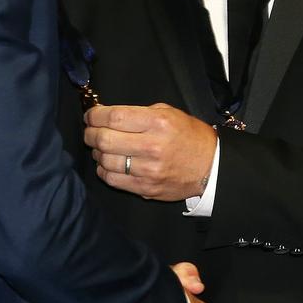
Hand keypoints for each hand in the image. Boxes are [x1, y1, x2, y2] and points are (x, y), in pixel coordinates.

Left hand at [84, 102, 217, 200]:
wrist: (212, 166)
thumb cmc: (189, 136)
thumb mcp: (169, 113)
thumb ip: (139, 113)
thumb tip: (108, 116)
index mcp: (158, 123)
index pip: (114, 117)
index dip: (95, 116)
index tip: (90, 116)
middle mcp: (152, 146)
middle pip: (105, 139)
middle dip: (90, 134)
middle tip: (90, 132)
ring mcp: (149, 170)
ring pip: (105, 161)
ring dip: (97, 153)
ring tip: (101, 148)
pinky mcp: (146, 188)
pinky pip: (113, 180)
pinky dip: (104, 171)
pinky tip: (108, 164)